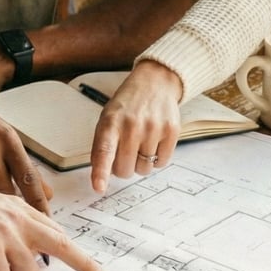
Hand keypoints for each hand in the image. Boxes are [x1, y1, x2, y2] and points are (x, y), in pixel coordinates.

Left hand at [88, 60, 183, 192]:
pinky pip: (162, 163)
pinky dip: (156, 159)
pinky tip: (153, 142)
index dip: (101, 172)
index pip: (103, 151)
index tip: (99, 188)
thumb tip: (101, 174)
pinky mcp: (172, 131)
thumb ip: (102, 145)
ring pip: (144, 169)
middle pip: (125, 169)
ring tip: (140, 144)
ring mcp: (153, 128)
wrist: (154, 83)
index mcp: (110, 122)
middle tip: (124, 153)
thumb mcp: (107, 118)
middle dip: (123, 168)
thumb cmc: (127, 105)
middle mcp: (132, 125)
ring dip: (141, 163)